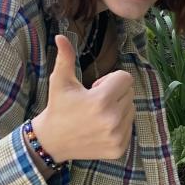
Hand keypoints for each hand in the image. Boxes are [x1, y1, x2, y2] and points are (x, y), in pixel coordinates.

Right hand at [32, 34, 134, 162]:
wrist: (53, 141)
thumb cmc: (58, 107)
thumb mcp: (60, 81)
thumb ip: (65, 57)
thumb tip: (61, 36)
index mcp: (101, 100)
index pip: (126, 78)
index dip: (110, 80)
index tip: (95, 88)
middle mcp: (112, 119)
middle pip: (130, 93)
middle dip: (115, 93)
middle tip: (94, 102)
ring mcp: (117, 136)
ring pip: (131, 110)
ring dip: (118, 109)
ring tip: (97, 115)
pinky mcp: (119, 148)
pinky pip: (130, 127)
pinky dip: (119, 125)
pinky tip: (100, 128)